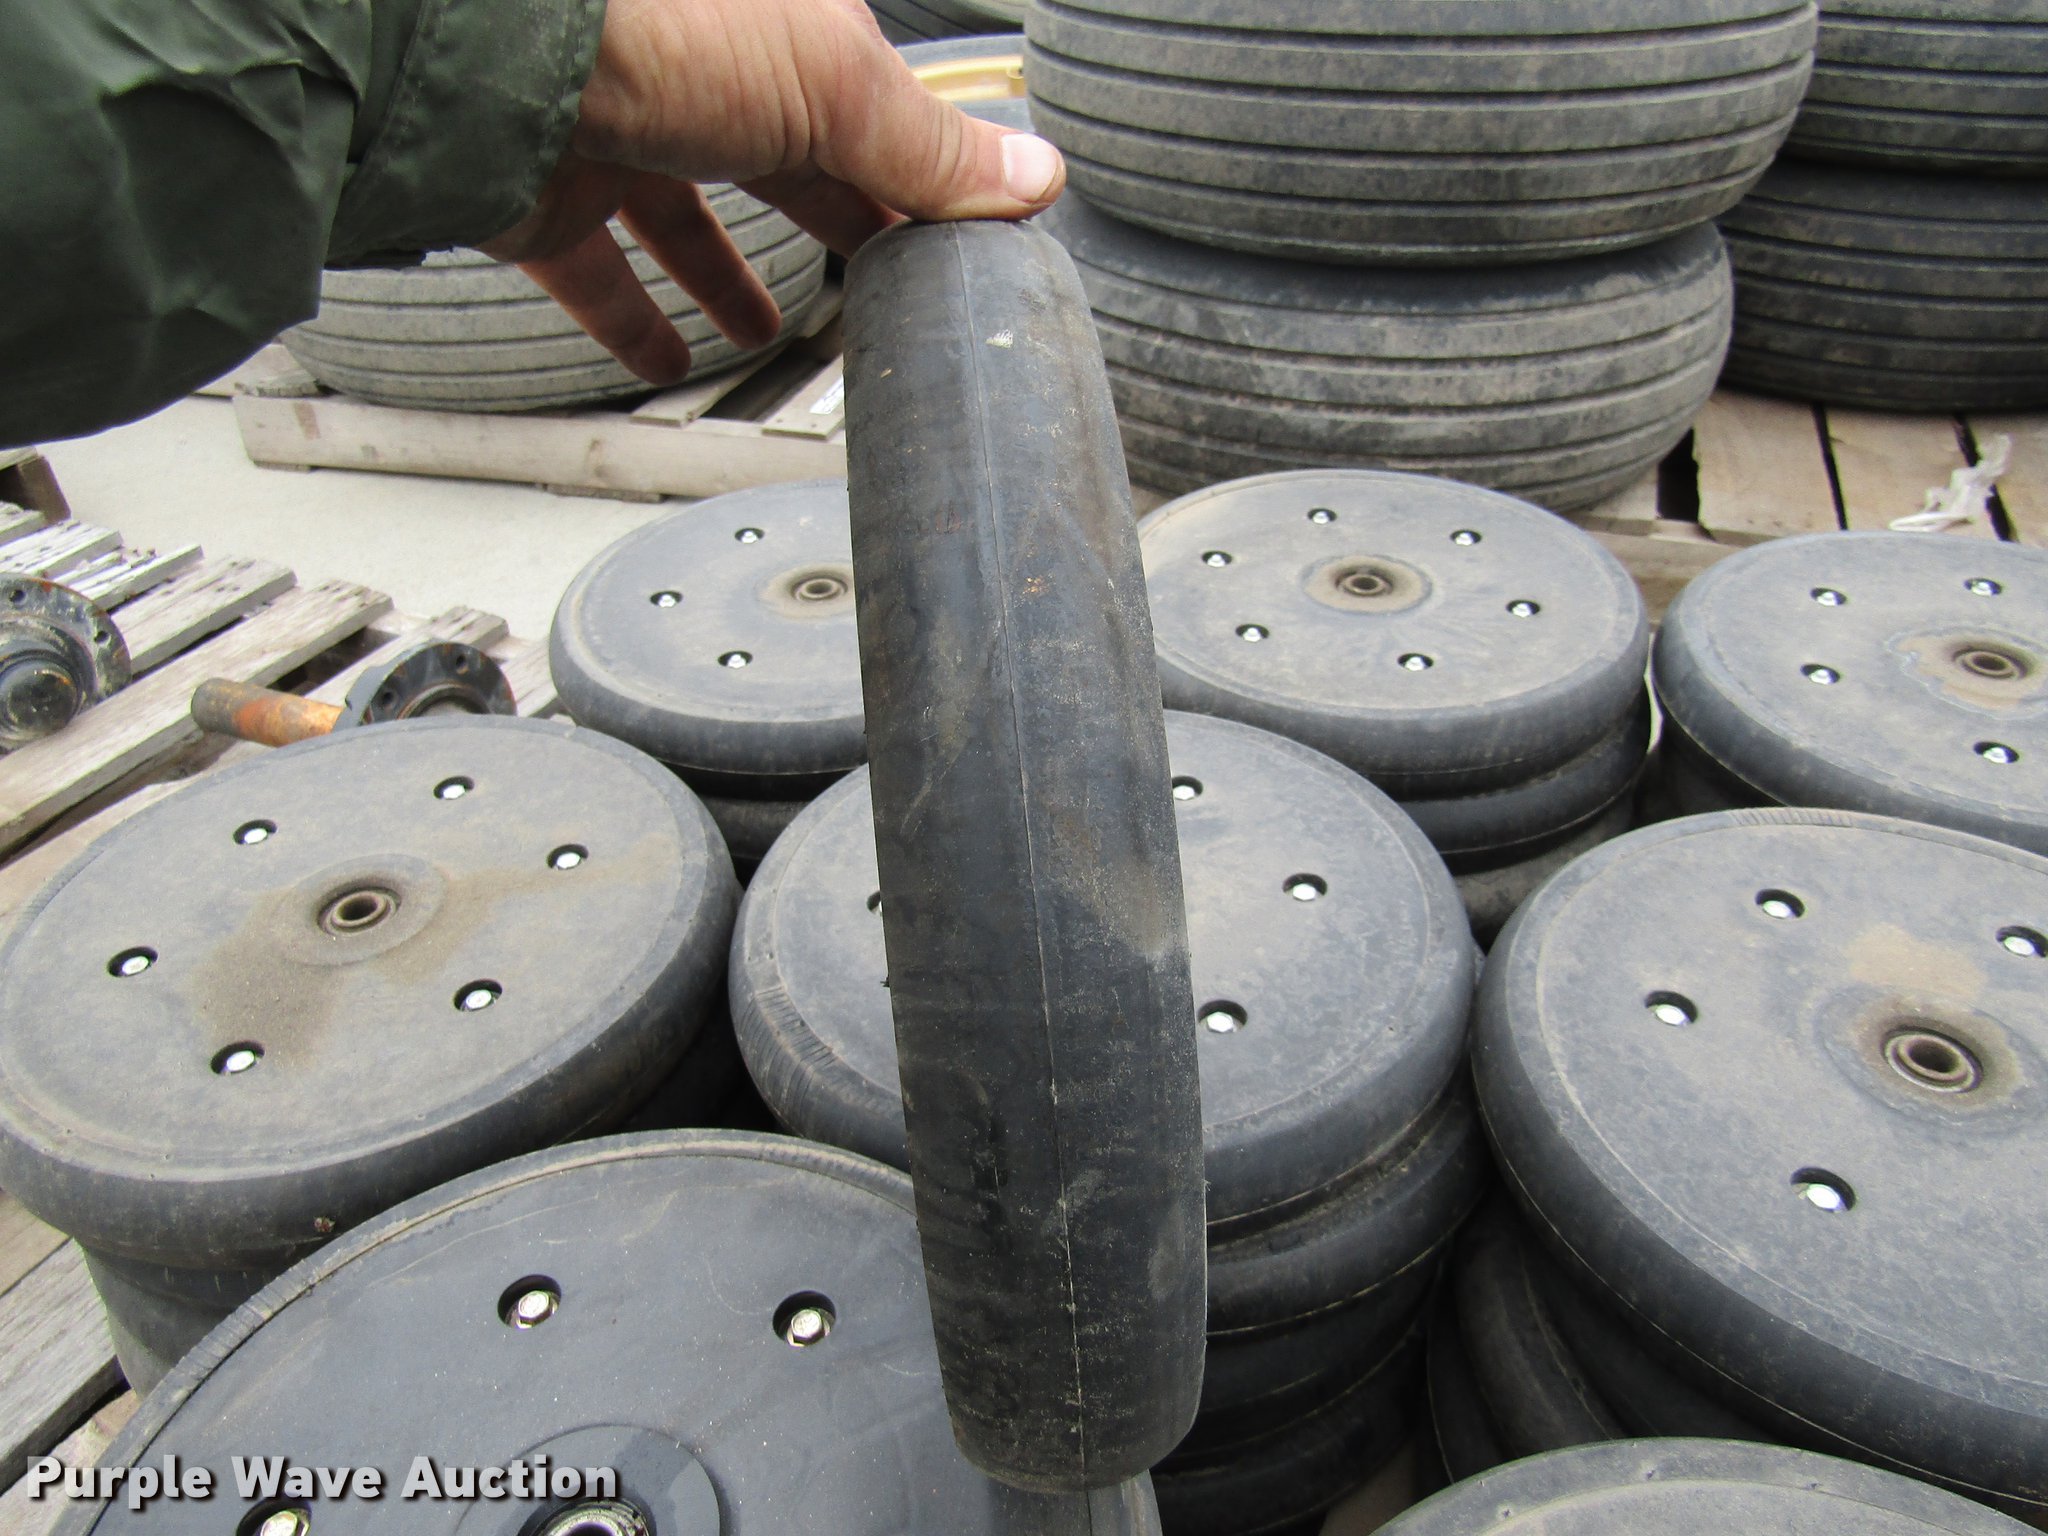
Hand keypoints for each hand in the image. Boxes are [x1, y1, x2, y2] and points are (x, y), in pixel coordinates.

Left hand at [480, 0, 1065, 386]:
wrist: (490, 55)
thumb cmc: (656, 24)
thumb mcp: (834, 85)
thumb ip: (930, 148)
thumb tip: (1035, 178)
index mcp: (781, 30)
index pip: (869, 112)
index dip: (913, 180)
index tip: (952, 249)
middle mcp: (699, 72)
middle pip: (784, 168)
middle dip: (831, 231)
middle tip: (880, 293)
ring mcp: (621, 132)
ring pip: (685, 217)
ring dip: (727, 279)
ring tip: (767, 331)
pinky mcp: (553, 197)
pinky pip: (597, 271)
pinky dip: (633, 321)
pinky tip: (668, 362)